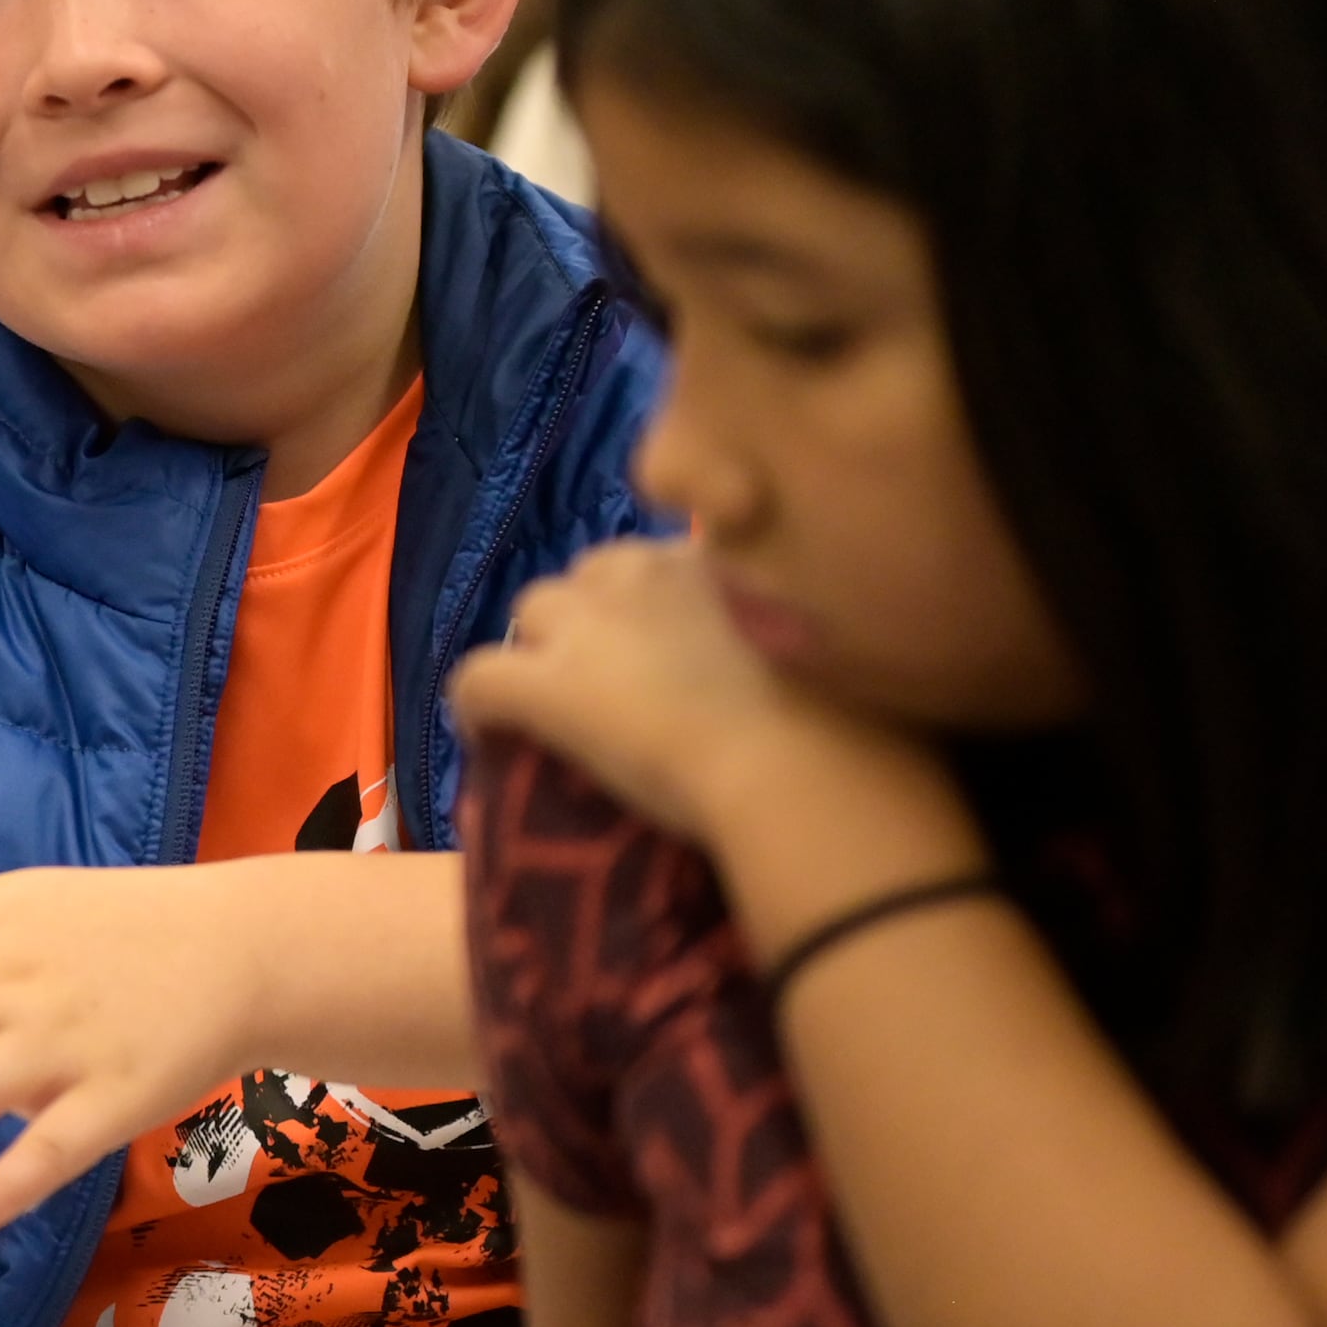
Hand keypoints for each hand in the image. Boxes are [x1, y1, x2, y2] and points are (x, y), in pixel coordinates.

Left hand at [446, 540, 887, 843]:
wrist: (804, 769)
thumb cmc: (851, 726)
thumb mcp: (842, 649)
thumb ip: (812, 631)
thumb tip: (818, 650)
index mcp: (718, 557)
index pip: (661, 560)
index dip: (658, 608)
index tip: (675, 652)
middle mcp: (647, 569)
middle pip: (591, 576)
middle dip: (594, 621)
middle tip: (618, 685)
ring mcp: (589, 626)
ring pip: (533, 612)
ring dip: (543, 652)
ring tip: (560, 710)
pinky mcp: (544, 686)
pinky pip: (475, 677)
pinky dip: (477, 704)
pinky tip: (488, 735)